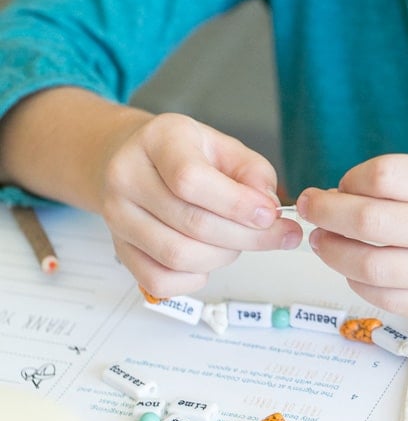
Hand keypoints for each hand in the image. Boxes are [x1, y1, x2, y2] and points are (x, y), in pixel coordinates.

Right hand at [101, 112, 302, 296]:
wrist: (134, 159)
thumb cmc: (182, 152)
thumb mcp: (222, 145)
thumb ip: (252, 171)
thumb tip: (267, 208)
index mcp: (158, 140)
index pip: (190, 179)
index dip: (236, 203)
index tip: (270, 214)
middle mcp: (128, 176)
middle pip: (191, 222)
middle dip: (245, 236)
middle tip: (276, 236)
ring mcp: (117, 215)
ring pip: (177, 255)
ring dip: (223, 256)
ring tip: (238, 241)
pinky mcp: (119, 248)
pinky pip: (159, 281)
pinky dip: (194, 278)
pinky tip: (209, 258)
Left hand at [297, 155, 407, 326]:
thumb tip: (340, 194)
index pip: (387, 177)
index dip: (348, 179)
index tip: (334, 183)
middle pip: (372, 226)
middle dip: (326, 215)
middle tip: (309, 208)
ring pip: (374, 270)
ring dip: (334, 253)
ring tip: (321, 241)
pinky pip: (392, 303)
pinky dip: (359, 283)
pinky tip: (353, 268)